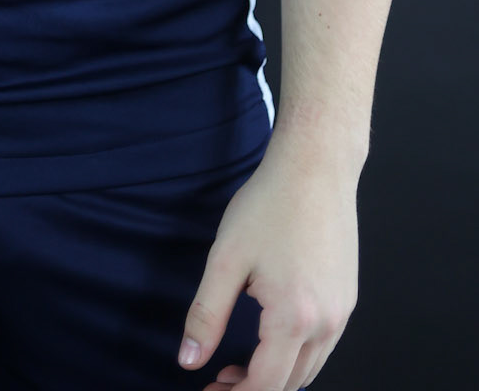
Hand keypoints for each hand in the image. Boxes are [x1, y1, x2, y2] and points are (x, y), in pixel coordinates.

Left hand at [176, 136, 359, 388]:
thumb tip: (188, 361)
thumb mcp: (226, 258)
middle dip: (253, 390)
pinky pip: (323, 346)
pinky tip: (268, 339)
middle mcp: (328, 324)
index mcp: (295, 318)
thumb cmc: (269, 205)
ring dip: (276, 376)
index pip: (267, 385)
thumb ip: (206, 314)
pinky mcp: (347, 299)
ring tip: (237, 366)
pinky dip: (295, 356)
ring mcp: (343, 312)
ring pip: (309, 368)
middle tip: (217, 379)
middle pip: (291, 384)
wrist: (316, 167)